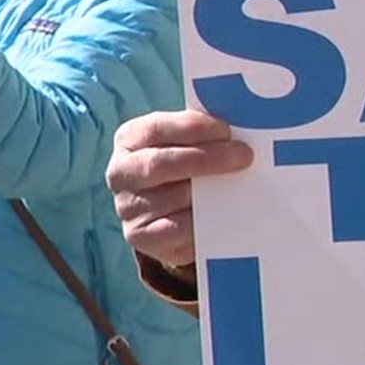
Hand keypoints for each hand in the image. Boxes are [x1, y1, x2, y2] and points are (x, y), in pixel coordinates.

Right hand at [107, 110, 255, 267]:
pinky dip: (204, 221)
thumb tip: (237, 130)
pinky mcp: (140, 236)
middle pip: (160, 163)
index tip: (227, 130)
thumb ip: (200, 135)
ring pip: (173, 197)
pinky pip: (177, 229)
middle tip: (243, 156)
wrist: (167, 214)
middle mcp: (120, 172)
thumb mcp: (184, 144)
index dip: (192, 128)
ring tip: (241, 185)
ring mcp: (127, 207)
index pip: (157, 129)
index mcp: (129, 139)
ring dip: (211, 192)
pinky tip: (225, 213)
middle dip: (206, 158)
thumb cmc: (181, 167)